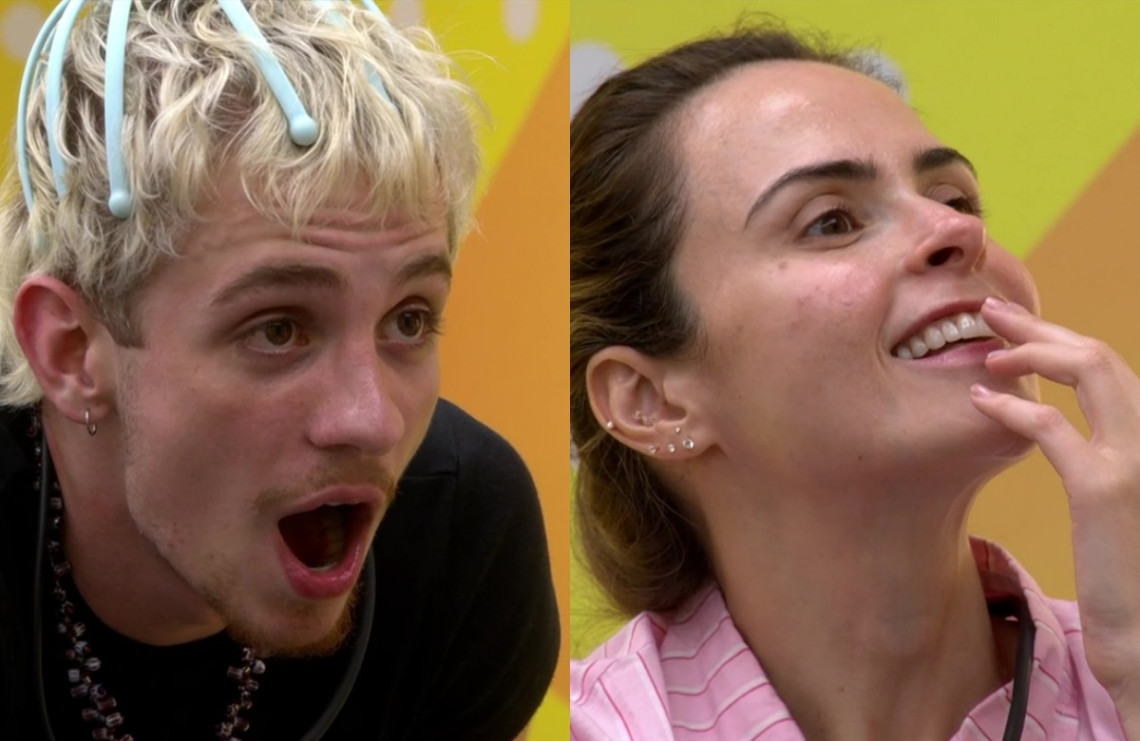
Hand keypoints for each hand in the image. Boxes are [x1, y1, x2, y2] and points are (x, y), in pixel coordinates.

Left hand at [970, 296, 1139, 707]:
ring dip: (1033, 349)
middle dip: (1043, 326)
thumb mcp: (1113, 499)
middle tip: (991, 310)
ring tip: (987, 348)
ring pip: (1090, 369)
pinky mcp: (1106, 490)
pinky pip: (1054, 427)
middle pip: (1099, 355)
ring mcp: (1135, 459)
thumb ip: (1096, 455)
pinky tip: (982, 401)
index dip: (1059, 339)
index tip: (1015, 328)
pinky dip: (1014, 407)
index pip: (1108, 367)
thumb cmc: (1123, 569)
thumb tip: (1057, 423)